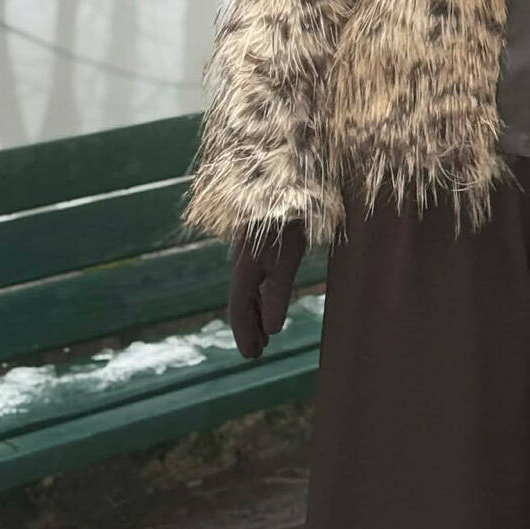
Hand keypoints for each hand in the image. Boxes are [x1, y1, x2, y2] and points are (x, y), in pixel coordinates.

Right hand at [227, 218, 307, 359]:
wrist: (287, 172)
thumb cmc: (289, 215)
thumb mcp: (288, 255)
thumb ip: (278, 291)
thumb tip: (272, 330)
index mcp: (245, 266)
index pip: (240, 308)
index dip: (245, 333)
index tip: (252, 356)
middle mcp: (244, 258)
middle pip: (243, 298)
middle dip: (250, 325)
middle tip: (259, 349)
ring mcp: (252, 247)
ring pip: (250, 285)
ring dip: (257, 308)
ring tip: (266, 328)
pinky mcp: (264, 236)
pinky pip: (258, 271)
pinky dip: (263, 289)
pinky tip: (269, 292)